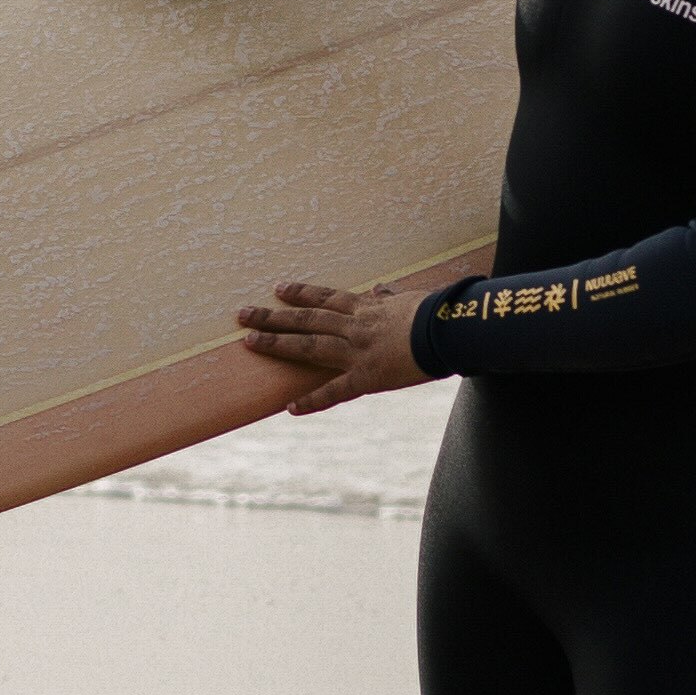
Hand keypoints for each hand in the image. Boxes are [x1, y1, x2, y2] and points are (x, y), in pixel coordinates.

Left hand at [235, 270, 443, 412]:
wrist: (451, 330)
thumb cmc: (438, 312)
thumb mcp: (411, 298)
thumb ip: (391, 295)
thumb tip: (381, 287)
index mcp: (367, 308)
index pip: (326, 298)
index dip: (301, 293)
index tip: (278, 288)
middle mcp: (355, 326)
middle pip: (307, 319)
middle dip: (273, 316)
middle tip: (243, 314)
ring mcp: (358, 351)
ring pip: (310, 346)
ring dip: (278, 344)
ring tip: (250, 343)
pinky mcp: (367, 377)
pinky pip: (335, 391)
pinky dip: (312, 400)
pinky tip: (291, 407)